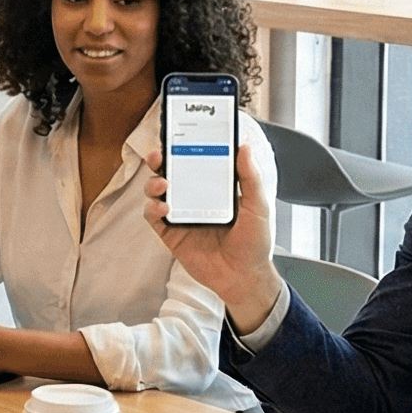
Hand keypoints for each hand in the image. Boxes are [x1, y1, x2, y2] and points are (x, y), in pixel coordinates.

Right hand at [142, 142, 281, 329]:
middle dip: (160, 160)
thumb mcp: (258, 206)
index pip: (194, 161)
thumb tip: (245, 148)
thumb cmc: (254, 243)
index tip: (179, 135)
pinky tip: (163, 208)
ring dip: (153, 183)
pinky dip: (153, 209)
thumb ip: (250, 177)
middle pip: (170, 173)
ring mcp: (181, 215)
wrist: (244, 277)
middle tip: (159, 155)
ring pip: (157, 192)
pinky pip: (154, 217)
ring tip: (163, 184)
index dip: (183, 148)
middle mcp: (194, 198)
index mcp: (214, 188)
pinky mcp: (171, 234)